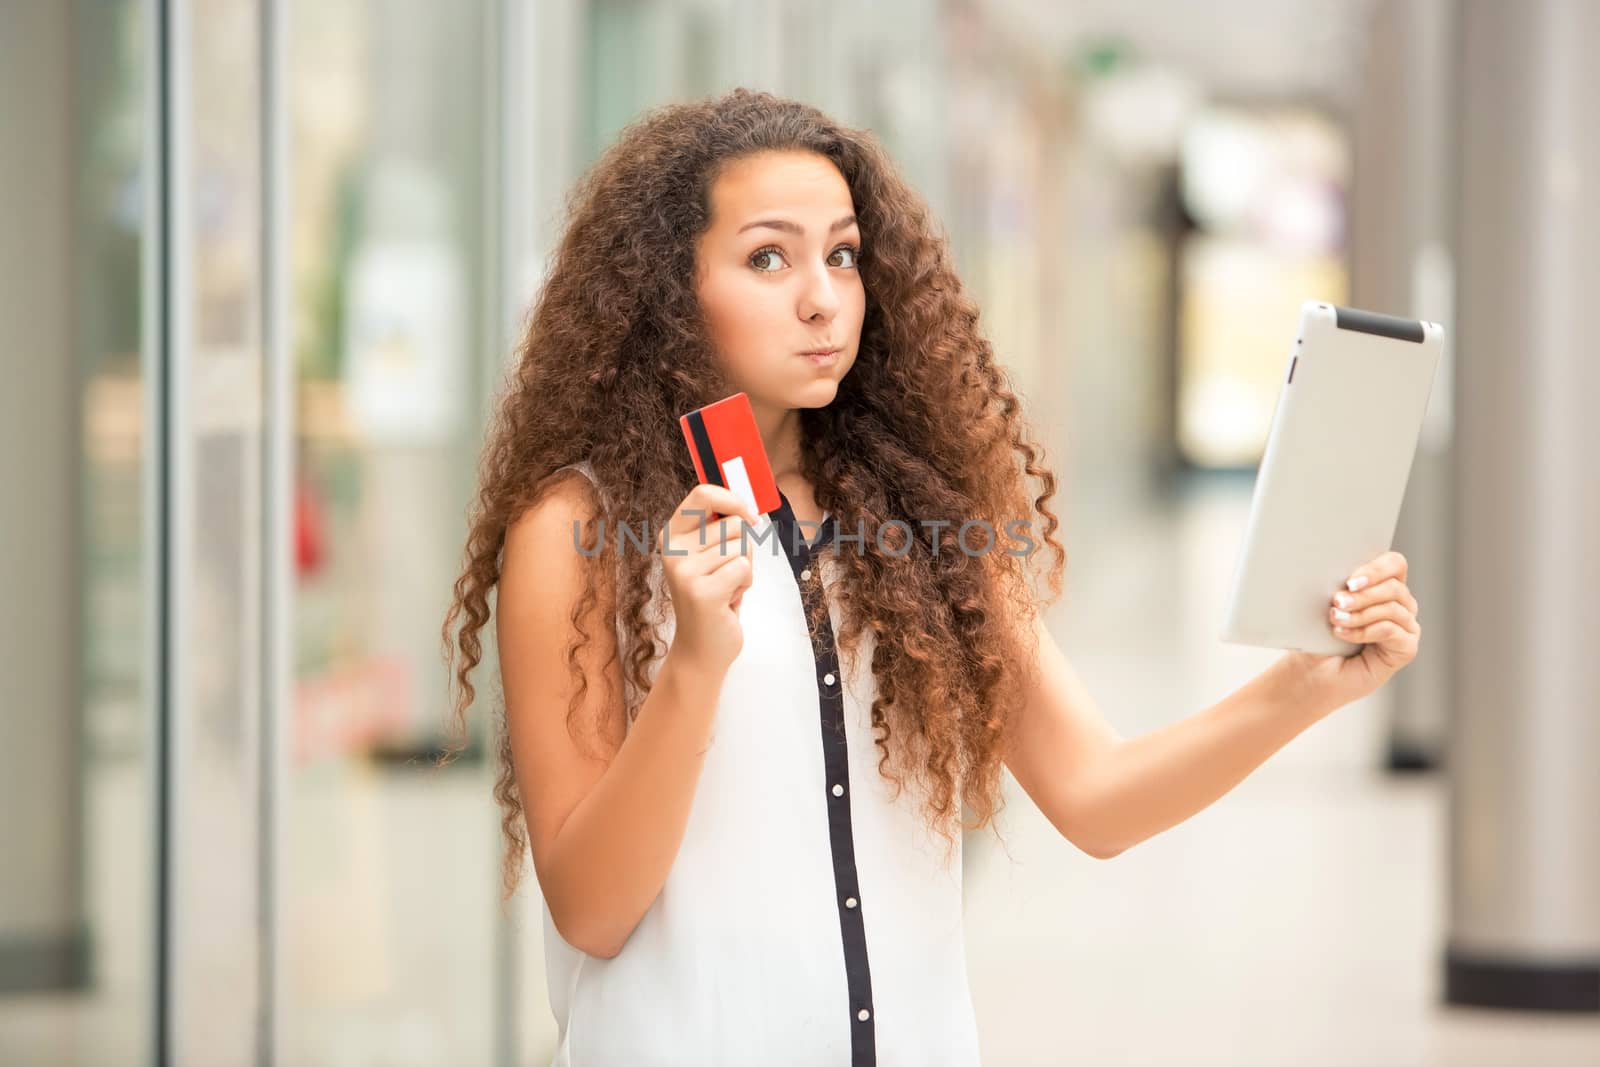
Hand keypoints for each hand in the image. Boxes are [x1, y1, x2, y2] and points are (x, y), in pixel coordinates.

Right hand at [658, 483, 758, 673]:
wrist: (701, 649)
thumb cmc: (714, 598)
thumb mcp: (710, 556)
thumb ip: (720, 528)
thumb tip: (748, 502)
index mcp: (672, 535)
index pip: (703, 494)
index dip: (733, 499)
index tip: (750, 515)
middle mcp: (673, 550)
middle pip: (733, 522)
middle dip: (743, 547)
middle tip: (728, 572)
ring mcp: (684, 571)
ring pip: (742, 546)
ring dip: (745, 568)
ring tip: (727, 587)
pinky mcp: (702, 592)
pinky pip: (743, 567)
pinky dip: (746, 583)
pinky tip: (729, 599)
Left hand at [1280, 551, 1421, 710]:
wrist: (1311, 672)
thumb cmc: (1317, 637)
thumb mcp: (1323, 607)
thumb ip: (1336, 588)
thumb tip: (1332, 571)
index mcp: (1382, 586)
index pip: (1394, 564)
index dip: (1375, 569)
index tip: (1350, 581)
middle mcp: (1400, 604)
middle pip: (1394, 586)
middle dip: (1363, 594)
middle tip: (1337, 602)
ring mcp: (1405, 627)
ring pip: (1393, 608)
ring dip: (1361, 613)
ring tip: (1336, 619)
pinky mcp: (1406, 648)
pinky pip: (1392, 631)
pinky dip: (1366, 631)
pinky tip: (1343, 635)